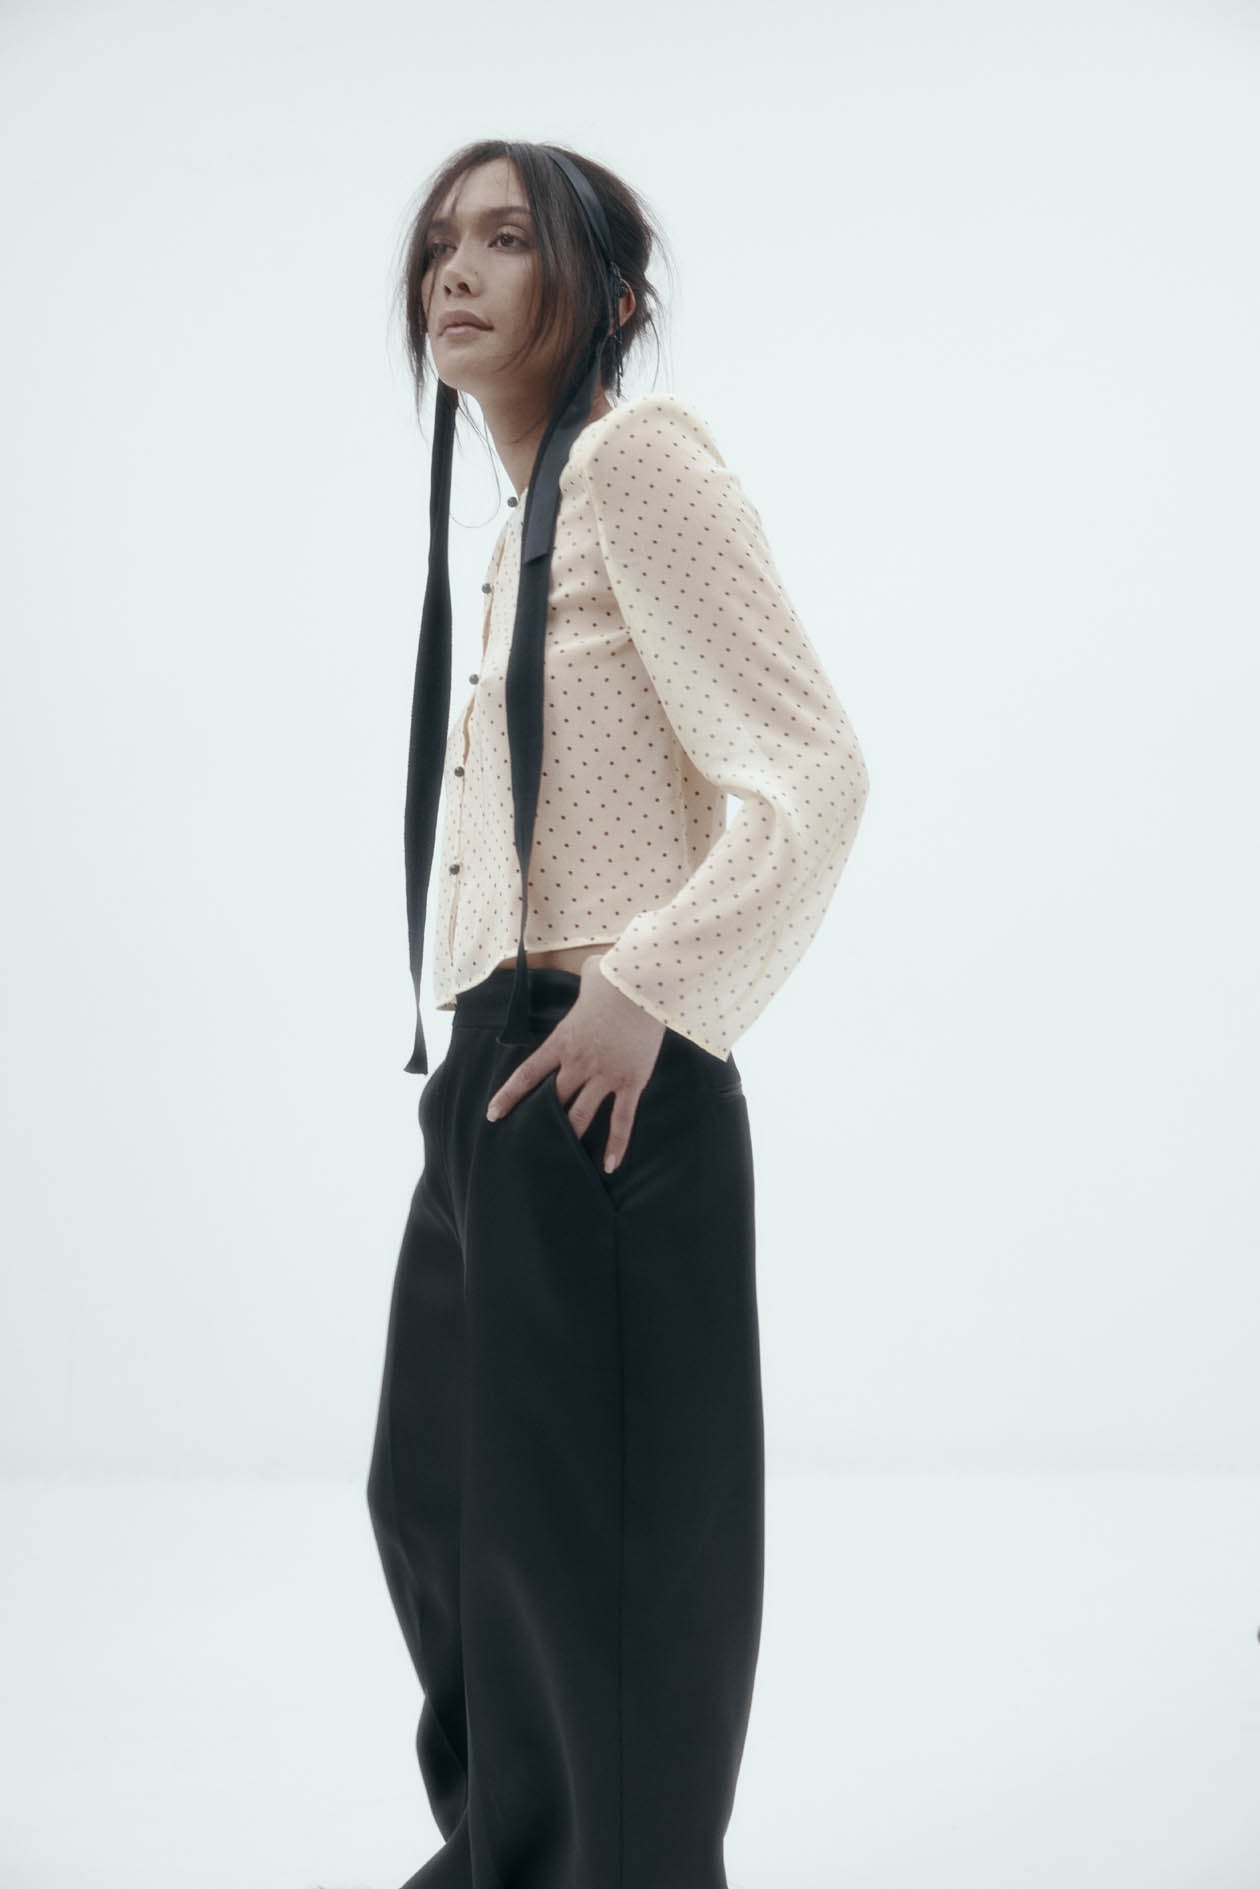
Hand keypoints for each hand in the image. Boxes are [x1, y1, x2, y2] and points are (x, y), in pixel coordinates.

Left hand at [484, 954, 665, 1173]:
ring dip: (570, 1138)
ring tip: (562, 1160)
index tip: (493, 1115)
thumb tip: (593, 970)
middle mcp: (578, 1064)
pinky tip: (610, 1166)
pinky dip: (616, 1145)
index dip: (508, 1097)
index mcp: (562, 1042)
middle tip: (529, 1142)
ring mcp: (605, 1076)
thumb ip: (585, 982)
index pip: (527, 1074)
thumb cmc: (615, 976)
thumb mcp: (591, 976)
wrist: (643, 984)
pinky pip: (621, 1120)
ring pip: (581, 1117)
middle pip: (552, 1101)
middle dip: (540, 1122)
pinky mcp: (631, 1082)